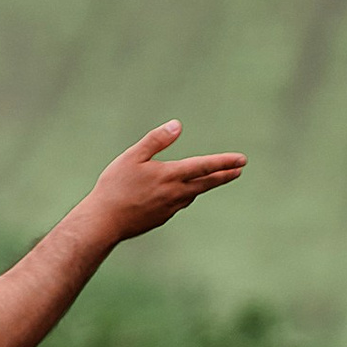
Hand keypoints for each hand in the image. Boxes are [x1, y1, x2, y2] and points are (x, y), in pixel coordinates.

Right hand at [84, 121, 246, 242]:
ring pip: (192, 193)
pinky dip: (184, 195)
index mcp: (170, 175)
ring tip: (211, 178)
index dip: (224, 162)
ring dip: (204, 185)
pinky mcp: (162, 218)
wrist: (104, 222)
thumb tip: (177, 125)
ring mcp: (170, 208)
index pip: (204, 166)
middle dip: (224, 175)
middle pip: (206, 182)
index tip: (241, 160)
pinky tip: (179, 193)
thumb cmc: (115, 186)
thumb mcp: (132, 157)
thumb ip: (156, 140)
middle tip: (239, 169)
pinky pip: (178, 203)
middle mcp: (175, 193)